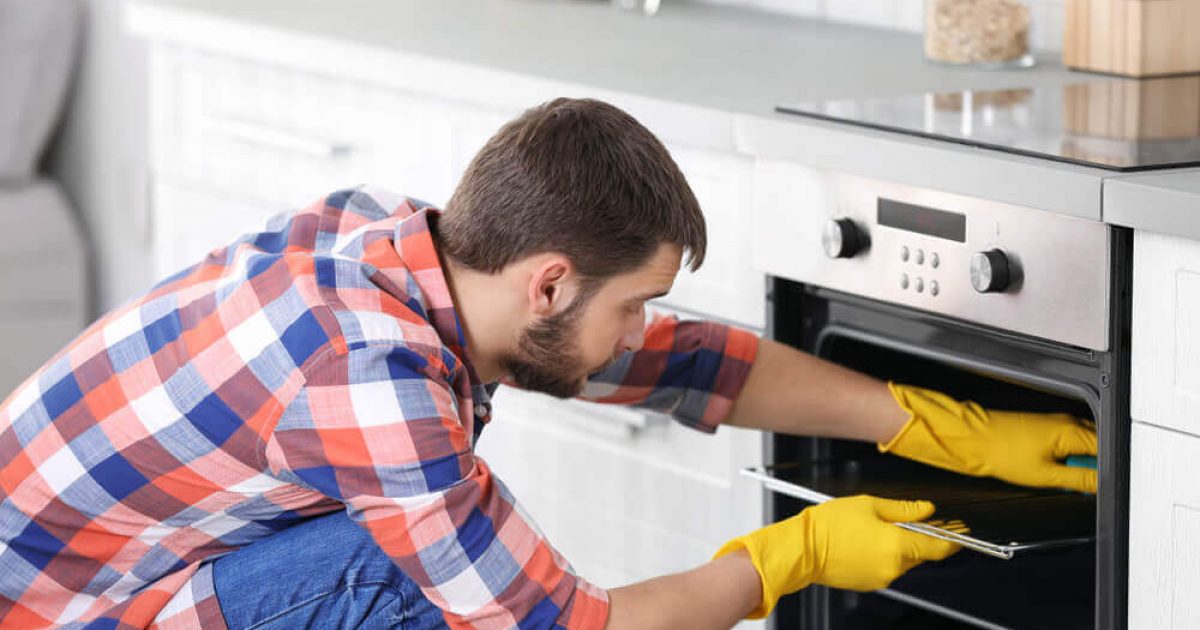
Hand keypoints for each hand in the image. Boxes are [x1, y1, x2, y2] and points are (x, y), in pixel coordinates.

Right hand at [713, 495, 958, 618]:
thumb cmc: (829, 525)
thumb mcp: (869, 505)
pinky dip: (884, 554)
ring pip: (902, 560)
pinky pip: (886, 566)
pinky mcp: (869, 583)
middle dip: (919, 537)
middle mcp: (893, 566)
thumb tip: (926, 510)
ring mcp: (881, 578)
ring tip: (878, 526)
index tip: (961, 531)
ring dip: (899, 545)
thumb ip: (903, 509)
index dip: (954, 539)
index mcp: (897, 546)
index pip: (938, 548)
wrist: (801, 549)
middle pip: (920, 553)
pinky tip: (867, 540)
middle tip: (913, 518)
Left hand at [882, 382, 1097, 492]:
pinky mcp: (1047, 428)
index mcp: (1072, 431)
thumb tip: (1104, 485)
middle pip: (1101, 447)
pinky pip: (1071, 443)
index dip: (1110, 471)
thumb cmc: (1002, 453)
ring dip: (1083, 463)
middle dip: (1097, 467)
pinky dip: (1069, 457)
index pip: (1110, 451)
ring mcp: (1058, 423)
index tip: (1103, 486)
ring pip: (1086, 446)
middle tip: (1082, 485)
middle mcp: (1068, 423)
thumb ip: (1080, 480)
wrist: (975, 440)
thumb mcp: (1047, 475)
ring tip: (1063, 476)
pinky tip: (1055, 468)